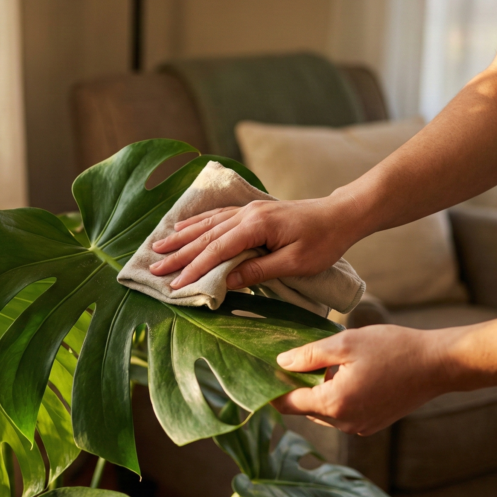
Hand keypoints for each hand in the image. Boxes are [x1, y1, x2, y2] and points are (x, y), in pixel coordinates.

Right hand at [148, 197, 356, 288]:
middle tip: (154, 269)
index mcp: (257, 226)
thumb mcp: (294, 263)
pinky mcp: (252, 211)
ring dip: (181, 237)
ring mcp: (249, 210)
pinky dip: (197, 223)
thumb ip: (258, 271)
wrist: (341, 215)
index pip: (217, 250)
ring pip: (207, 224)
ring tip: (158, 246)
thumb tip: (225, 281)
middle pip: (205, 236)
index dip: (194, 269)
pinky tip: (183, 226)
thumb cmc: (323, 241)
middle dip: (178, 254)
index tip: (175, 285)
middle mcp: (247, 214)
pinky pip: (217, 216)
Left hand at [273, 325, 454, 434]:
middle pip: (305, 407)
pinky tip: (350, 374)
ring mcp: (360, 427)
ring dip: (320, 390)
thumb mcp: (345, 343)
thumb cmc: (394, 349)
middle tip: (300, 358)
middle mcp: (344, 423)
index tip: (262, 373)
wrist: (438, 364)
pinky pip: (342, 413)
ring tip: (331, 364)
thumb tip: (281, 362)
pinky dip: (338, 396)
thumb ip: (309, 355)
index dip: (272, 389)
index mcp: (334, 404)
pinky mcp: (372, 424)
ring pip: (324, 410)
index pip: (288, 403)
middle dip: (299, 385)